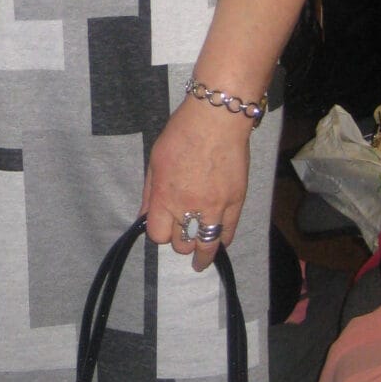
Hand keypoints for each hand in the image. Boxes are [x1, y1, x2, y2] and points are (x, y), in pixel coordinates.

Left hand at [140, 100, 251, 271]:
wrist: (216, 120)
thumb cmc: (180, 134)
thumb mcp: (154, 161)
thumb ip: (149, 193)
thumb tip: (143, 216)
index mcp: (164, 196)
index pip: (157, 235)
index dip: (159, 234)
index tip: (162, 229)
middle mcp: (188, 207)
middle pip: (181, 243)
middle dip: (179, 242)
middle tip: (181, 237)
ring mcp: (214, 206)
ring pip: (207, 245)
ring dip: (202, 254)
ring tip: (200, 261)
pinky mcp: (236, 202)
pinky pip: (228, 232)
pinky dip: (222, 240)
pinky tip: (218, 242)